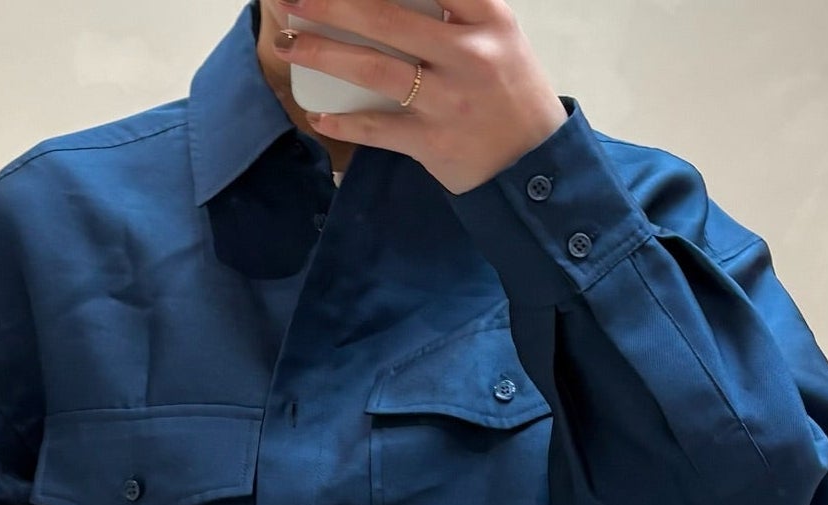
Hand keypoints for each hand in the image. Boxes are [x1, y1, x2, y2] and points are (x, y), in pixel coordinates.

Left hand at [272, 0, 568, 194]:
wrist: (536, 165)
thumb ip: (458, 12)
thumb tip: (397, 1)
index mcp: (488, 18)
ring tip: (291, 46)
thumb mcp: (500, 37)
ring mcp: (449, 100)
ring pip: (374, 68)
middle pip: (386, 17)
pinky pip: (378, 129)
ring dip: (324, 55)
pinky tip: (317, 114)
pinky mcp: (434, 142)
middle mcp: (468, 53)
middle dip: (332, 6)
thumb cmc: (512, 94)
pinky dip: (344, 122)